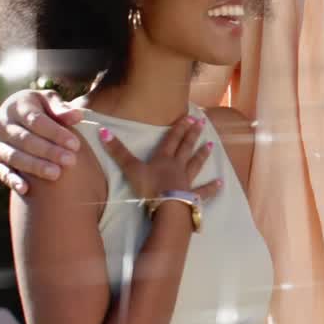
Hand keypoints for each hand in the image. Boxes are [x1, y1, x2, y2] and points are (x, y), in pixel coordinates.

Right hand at [0, 89, 85, 194]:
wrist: (19, 113)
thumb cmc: (42, 107)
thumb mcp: (50, 102)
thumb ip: (62, 109)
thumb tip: (78, 116)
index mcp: (16, 106)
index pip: (36, 120)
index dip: (56, 133)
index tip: (75, 144)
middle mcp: (2, 125)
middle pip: (25, 140)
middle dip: (49, 151)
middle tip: (70, 161)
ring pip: (14, 156)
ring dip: (35, 166)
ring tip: (56, 174)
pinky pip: (2, 170)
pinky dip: (12, 180)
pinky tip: (25, 189)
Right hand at [99, 114, 220, 205]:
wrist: (167, 206)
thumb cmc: (149, 187)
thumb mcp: (131, 168)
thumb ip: (117, 151)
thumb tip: (103, 131)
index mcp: (164, 159)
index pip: (172, 139)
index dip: (179, 128)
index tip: (189, 117)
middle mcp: (177, 166)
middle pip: (186, 147)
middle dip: (192, 135)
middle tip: (201, 123)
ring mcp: (186, 181)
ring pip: (196, 164)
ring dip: (202, 155)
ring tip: (211, 145)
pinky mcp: (192, 196)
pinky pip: (203, 191)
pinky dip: (212, 187)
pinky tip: (220, 183)